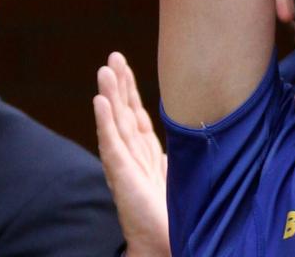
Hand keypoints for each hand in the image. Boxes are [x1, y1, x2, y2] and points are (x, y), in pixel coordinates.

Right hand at [94, 52, 169, 256]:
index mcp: (146, 154)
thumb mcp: (180, 175)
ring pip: (115, 123)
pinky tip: (98, 102)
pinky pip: (111, 145)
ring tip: (103, 70)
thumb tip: (196, 134)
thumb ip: (179, 155)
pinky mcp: (121, 177)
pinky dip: (104, 122)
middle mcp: (133, 157)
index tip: (123, 65)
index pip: (136, 115)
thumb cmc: (172, 216)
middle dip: (118, 85)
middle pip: (123, 113)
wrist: (164, 245)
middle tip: (112, 57)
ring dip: (109, 95)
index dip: (130, 91)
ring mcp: (125, 166)